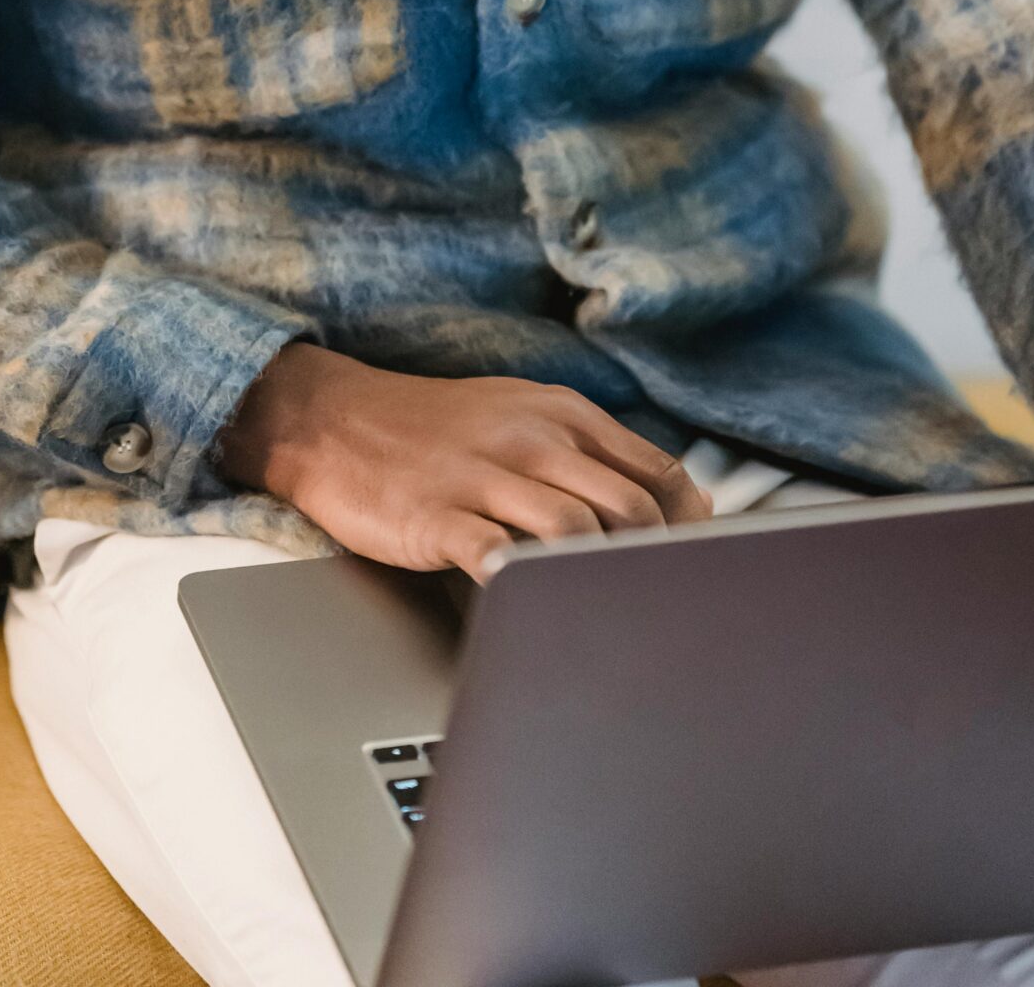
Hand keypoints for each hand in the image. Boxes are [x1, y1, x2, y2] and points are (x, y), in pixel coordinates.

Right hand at [214, 341, 712, 581]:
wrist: (333, 418)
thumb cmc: (433, 428)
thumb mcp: (521, 414)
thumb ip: (593, 454)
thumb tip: (680, 504)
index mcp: (561, 414)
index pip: (659, 472)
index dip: (693, 529)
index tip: (700, 569)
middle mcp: (531, 440)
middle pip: (631, 508)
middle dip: (658, 564)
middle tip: (663, 607)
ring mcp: (483, 477)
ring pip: (575, 531)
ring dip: (601, 579)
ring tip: (612, 620)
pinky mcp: (437, 516)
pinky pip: (495, 555)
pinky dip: (525, 586)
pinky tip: (538, 611)